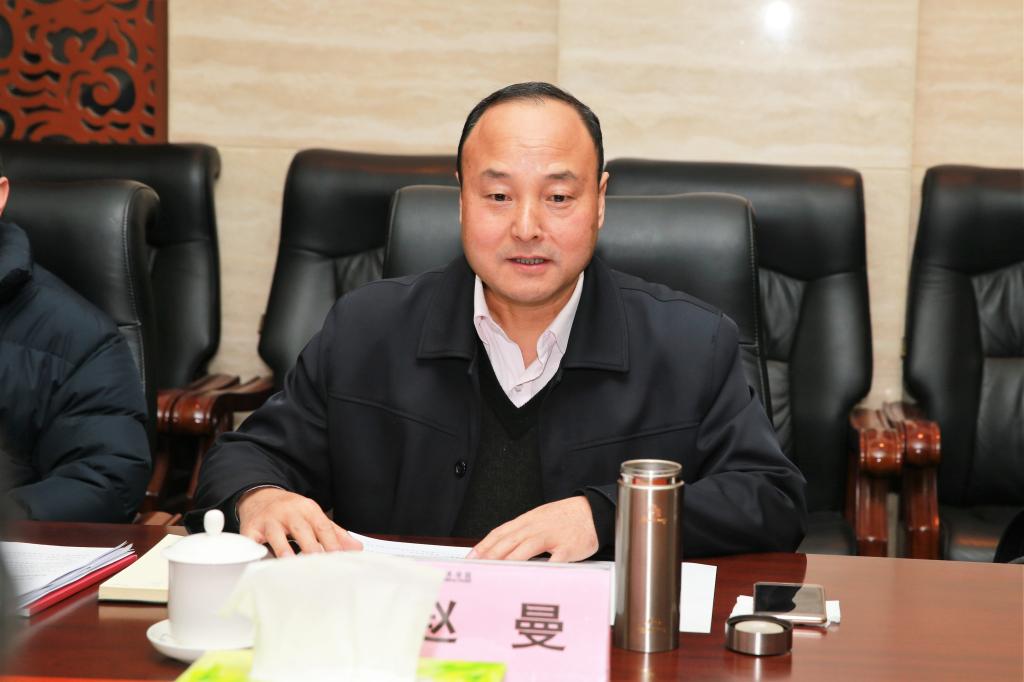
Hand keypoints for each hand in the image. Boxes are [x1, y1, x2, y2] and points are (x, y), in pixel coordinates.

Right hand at [237, 487, 361, 556]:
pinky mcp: (250, 528)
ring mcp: (268, 519)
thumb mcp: (313, 516)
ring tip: (290, 562)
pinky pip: (251, 541)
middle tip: (318, 562)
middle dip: (310, 546)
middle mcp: (288, 512)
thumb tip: (356, 548)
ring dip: (283, 548)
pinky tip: (261, 561)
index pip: (323, 526)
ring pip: (276, 533)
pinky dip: (255, 551)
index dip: (331, 542)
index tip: (340, 557)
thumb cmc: (290, 512)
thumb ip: (334, 533)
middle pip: (301, 529)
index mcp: (308, 509)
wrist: (259, 496)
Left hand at [468, 496, 597, 562]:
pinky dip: (544, 568)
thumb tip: (499, 549)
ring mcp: (552, 536)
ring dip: (509, 561)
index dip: (483, 546)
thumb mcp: (539, 520)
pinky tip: (535, 578)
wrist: (593, 511)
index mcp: (527, 521)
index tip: (470, 559)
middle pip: (509, 541)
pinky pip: (555, 559)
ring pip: (526, 548)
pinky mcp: (568, 547)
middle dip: (490, 556)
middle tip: (476, 570)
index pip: (499, 533)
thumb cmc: (564, 519)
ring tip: (496, 575)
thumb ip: (521, 533)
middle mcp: (536, 527)